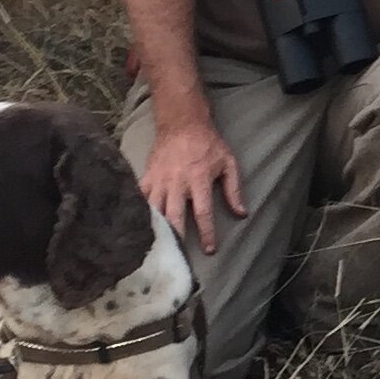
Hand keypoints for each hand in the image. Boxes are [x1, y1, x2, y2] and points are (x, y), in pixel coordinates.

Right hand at [141, 111, 244, 255]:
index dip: (207, 233)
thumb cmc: (208, 143)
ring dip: (156, 230)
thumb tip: (241, 213)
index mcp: (198, 179)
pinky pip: (140, 198)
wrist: (181, 122)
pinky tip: (138, 228)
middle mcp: (177, 182)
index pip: (203, 212)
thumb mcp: (228, 163)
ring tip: (158, 248)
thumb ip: (234, 189)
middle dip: (176, 238)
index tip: (209, 250)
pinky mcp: (147, 176)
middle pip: (174, 216)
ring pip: (154, 210)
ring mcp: (159, 180)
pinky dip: (139, 213)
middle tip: (179, 257)